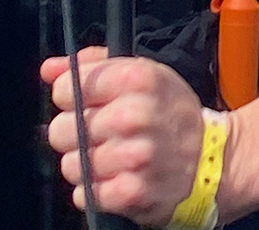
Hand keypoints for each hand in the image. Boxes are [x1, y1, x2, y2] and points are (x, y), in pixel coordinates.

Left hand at [42, 47, 202, 223]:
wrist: (209, 157)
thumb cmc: (170, 112)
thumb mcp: (143, 72)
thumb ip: (94, 64)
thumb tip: (49, 68)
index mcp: (137, 77)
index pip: (66, 88)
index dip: (71, 97)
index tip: (88, 104)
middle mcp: (135, 114)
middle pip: (62, 129)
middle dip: (75, 134)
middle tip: (100, 134)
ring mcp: (135, 155)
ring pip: (71, 164)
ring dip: (86, 165)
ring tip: (111, 157)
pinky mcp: (133, 192)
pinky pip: (85, 194)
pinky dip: (95, 190)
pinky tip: (116, 177)